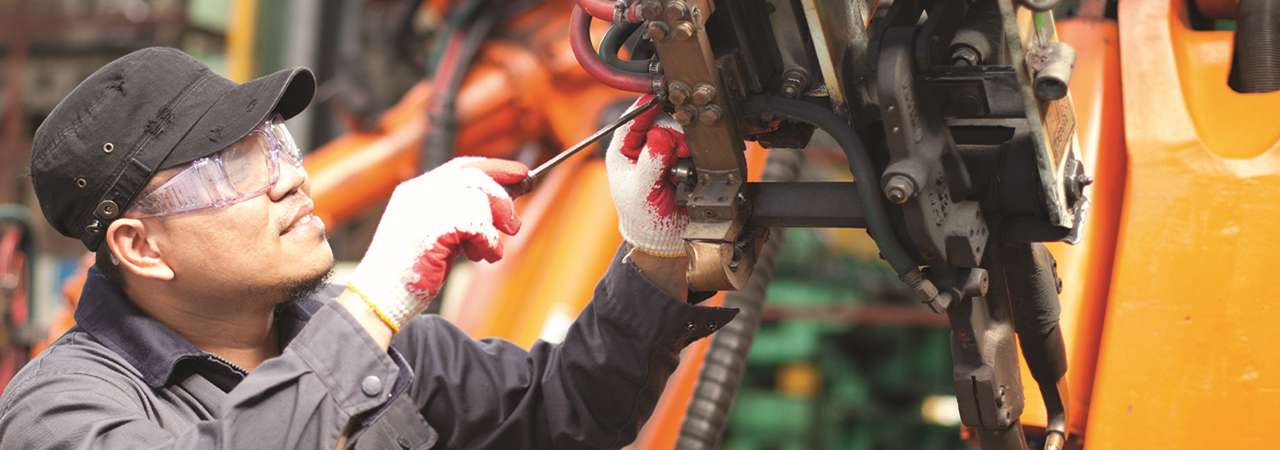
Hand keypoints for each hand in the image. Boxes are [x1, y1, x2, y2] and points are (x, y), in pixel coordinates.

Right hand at [348, 157, 526, 331]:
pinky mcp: (433, 229)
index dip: (494, 168)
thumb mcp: (437, 234)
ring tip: (486, 252)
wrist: (380, 297)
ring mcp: (423, 209)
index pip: (462, 167)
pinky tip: (483, 258)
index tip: (521, 174)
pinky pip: (478, 227)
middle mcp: (419, 193)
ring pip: (479, 201)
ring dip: (493, 230)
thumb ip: (462, 215)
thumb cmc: (410, 271)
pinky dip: (489, 244)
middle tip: (513, 225)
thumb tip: (504, 204)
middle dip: (501, 199)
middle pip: (475, 178)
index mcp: (415, 191)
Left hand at [605, 95, 690, 256]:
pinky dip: (693, 154)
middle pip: (659, 121)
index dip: (645, 108)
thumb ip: (651, 164)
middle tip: (679, 150)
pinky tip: (690, 168)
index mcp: (623, 151)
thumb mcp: (641, 191)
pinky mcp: (680, 160)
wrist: (665, 237)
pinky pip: (690, 147)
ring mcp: (661, 153)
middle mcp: (642, 148)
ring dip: (683, 145)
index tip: (660, 100)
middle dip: (671, 132)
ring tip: (682, 165)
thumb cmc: (643, 218)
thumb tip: (661, 137)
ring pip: (677, 132)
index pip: (631, 120)